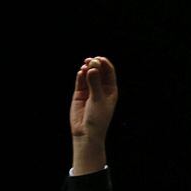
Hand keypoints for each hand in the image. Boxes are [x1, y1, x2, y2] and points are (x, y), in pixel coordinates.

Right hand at [70, 56, 117, 174]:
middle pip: (98, 72)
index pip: (109, 73)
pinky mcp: (79, 94)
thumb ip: (94, 84)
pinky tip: (80, 72)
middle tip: (90, 60)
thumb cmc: (98, 118)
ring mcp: (90, 91)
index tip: (99, 59)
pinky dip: (80, 76)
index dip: (105, 64)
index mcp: (111, 90)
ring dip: (87, 69)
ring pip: (89, 75)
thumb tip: (92, 68)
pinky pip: (80, 82)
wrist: (86, 132)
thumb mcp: (98, 99)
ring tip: (85, 66)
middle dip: (95, 64)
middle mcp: (101, 89)